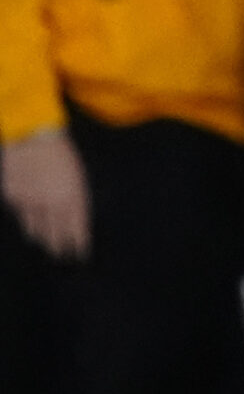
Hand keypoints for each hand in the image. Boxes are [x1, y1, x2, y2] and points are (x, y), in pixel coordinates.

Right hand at [2, 129, 87, 258]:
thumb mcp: (77, 177)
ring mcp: (29, 203)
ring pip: (34, 231)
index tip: (80, 255)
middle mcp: (51, 205)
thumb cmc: (60, 155)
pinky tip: (30, 217)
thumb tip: (75, 221)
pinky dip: (26, 217)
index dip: (78, 245)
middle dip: (58, 248)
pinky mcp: (13, 199)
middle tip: (61, 255)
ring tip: (45, 242)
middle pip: (54, 237)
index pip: (76, 230)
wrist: (32, 138)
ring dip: (41, 236)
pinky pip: (20, 215)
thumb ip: (76, 200)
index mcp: (73, 197)